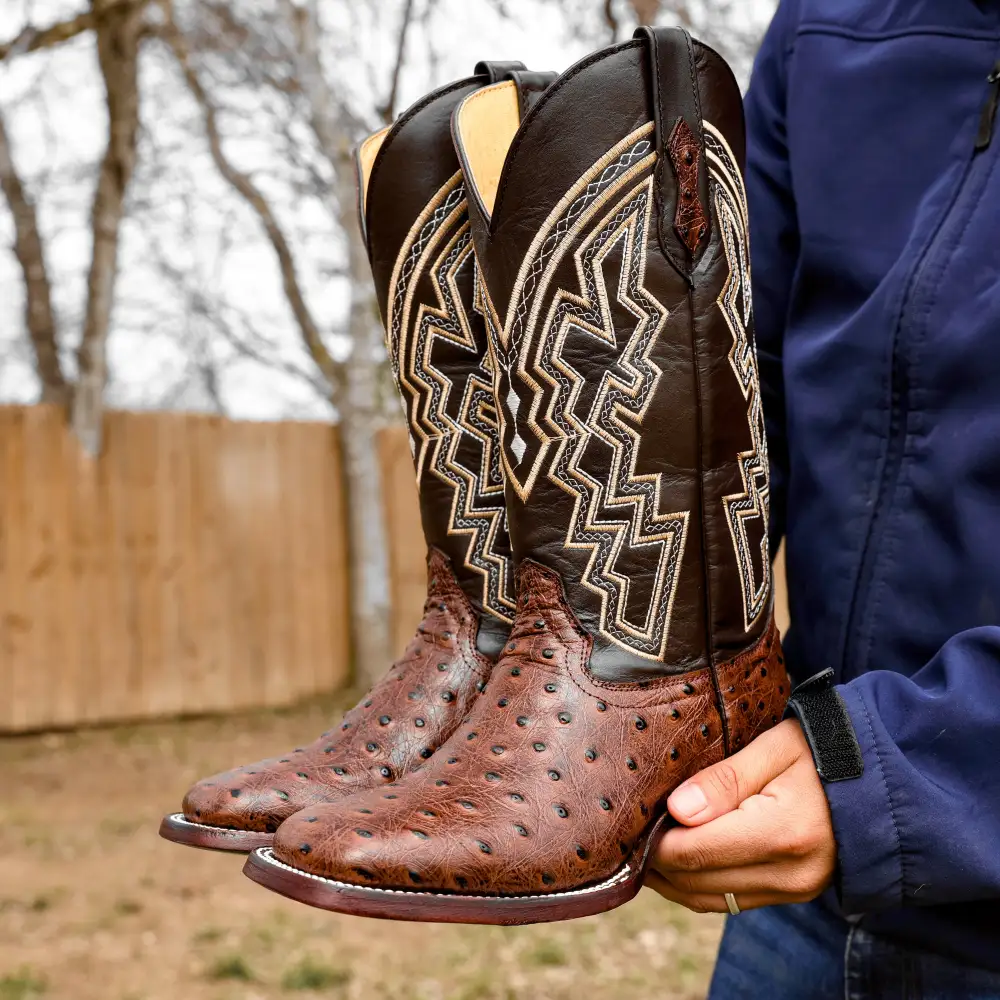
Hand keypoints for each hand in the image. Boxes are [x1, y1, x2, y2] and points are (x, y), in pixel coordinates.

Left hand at [645, 719, 835, 912]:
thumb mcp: (774, 748)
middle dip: (655, 862)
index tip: (631, 819)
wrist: (882, 777)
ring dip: (672, 879)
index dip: (653, 841)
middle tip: (628, 833)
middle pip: (696, 881)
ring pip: (708, 899)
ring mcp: (794, 891)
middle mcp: (789, 874)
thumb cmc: (824, 749)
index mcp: (783, 832)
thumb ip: (724, 779)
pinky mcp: (793, 895)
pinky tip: (677, 858)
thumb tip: (675, 811)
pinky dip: (697, 884)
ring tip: (644, 847)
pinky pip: (730, 901)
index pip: (695, 851)